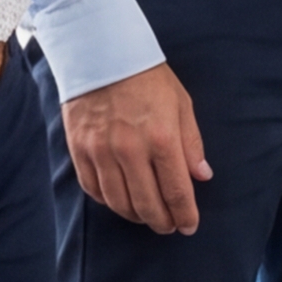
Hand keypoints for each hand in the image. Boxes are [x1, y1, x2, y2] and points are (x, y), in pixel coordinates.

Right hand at [65, 61, 210, 235]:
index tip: (188, 226)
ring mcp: (100, 151)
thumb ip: (192, 144)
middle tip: (169, 227)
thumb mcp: (182, 105)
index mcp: (162, 139)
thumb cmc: (148, 78)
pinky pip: (93, 188)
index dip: (184, 215)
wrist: (102, 54)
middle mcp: (130, 150)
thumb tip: (202, 176)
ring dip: (135, 216)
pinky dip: (108, 201)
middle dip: (162, 222)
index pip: (176, 191)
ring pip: (118, 202)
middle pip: (147, 204)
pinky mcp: (79, 149)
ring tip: (146, 217)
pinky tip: (120, 201)